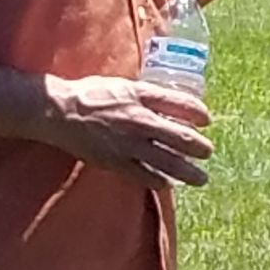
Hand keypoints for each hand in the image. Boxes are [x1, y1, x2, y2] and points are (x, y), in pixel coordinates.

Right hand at [45, 74, 212, 190]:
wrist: (61, 111)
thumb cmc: (92, 94)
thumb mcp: (124, 85)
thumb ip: (148, 95)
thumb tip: (171, 103)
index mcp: (140, 95)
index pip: (179, 103)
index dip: (198, 112)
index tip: (208, 120)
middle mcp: (139, 119)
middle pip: (180, 136)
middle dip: (199, 147)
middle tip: (208, 152)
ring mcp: (128, 143)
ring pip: (167, 161)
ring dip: (188, 172)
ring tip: (201, 178)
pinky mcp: (116, 161)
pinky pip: (145, 176)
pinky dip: (160, 181)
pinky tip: (168, 184)